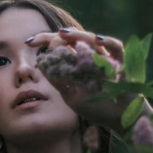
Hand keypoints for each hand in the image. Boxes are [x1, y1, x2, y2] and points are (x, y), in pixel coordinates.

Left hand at [27, 27, 143, 134]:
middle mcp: (90, 56)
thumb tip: (42, 63)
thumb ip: (59, 82)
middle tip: (38, 38)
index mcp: (77, 64)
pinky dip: (108, 42)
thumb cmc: (98, 108)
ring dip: (78, 35)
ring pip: (92, 39)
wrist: (123, 120)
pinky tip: (97, 40)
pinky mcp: (122, 61)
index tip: (28, 43)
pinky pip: (116, 47)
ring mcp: (106, 57)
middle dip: (55, 36)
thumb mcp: (71, 96)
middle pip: (73, 39)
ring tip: (63, 33)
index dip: (45, 42)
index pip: (60, 47)